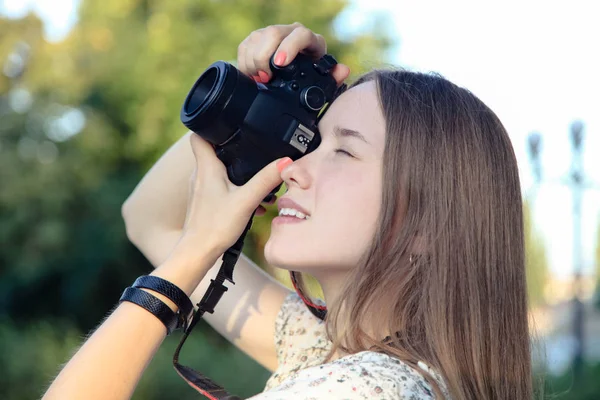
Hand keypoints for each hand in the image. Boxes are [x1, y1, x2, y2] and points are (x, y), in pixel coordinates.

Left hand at [174, 134, 290, 260]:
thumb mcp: (246, 200)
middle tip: (251, 153)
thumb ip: (266, 180)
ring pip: (218, 171)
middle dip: (232, 151)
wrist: (197, 253)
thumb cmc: (214, 227)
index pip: (198, 134)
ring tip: (256, 183)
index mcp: (206, 168)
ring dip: (236, 173)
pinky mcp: (203, 203)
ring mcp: (200, 190)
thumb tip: (285, 162)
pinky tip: (250, 203)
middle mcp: (199, 175)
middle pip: (213, 151)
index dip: (211, 126)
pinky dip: (234, 190)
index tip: (228, 124)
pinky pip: (219, 188)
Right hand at [237, 22, 350, 83]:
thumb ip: (333, 78)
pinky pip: (245, 45)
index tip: (279, 64)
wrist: (295, 77)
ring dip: (253, 62)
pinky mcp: (257, 40)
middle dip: (264, 57)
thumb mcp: (322, 82)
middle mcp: (290, 32)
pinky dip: (244, 62)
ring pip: (257, 38)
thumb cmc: (311, 79)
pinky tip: (250, 75)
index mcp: (310, 41)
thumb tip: (343, 71)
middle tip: (265, 78)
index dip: (289, 47)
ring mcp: (272, 34)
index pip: (300, 34)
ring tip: (259, 79)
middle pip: (273, 33)